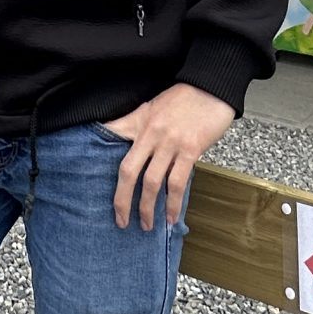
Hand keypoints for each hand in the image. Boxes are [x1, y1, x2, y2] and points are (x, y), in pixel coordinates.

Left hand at [99, 83, 233, 229]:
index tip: (101, 191)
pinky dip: (174, 203)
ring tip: (147, 226)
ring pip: (152, 182)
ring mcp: (171, 143)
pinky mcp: (191, 150)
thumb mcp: (151, 107)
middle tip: (121, 222)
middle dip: (123, 200)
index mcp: (140, 124)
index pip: (115, 151)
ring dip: (149, 208)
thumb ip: (133, 124)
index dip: (106, 167)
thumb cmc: (181, 98)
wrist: (211, 87)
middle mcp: (151, 135)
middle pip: (129, 172)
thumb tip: (112, 136)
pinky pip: (178, 182)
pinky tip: (173, 217)